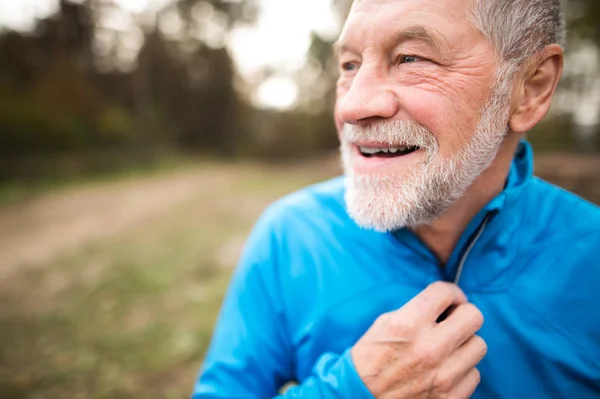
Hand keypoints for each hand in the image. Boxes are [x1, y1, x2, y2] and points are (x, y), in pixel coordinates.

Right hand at [351, 282, 485, 398]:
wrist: (361, 397)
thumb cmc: (370, 358)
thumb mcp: (385, 323)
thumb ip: (417, 310)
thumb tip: (446, 304)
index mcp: (409, 325)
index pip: (445, 292)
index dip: (451, 292)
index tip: (449, 299)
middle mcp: (430, 348)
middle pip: (473, 316)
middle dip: (463, 314)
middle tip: (453, 320)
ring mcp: (443, 375)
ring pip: (478, 345)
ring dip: (464, 344)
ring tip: (447, 347)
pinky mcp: (450, 397)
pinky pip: (474, 374)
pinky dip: (462, 370)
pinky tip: (445, 369)